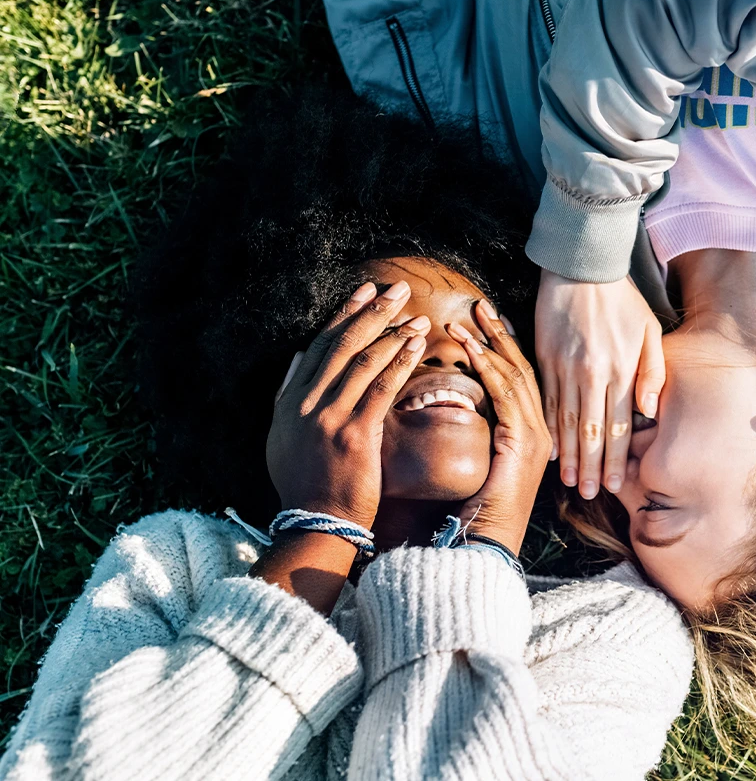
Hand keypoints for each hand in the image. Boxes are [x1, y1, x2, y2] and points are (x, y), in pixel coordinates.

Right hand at [266, 280, 429, 529]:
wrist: (316, 523)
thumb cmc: (306, 484)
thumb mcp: (283, 437)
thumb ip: (289, 394)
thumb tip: (300, 356)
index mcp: (290, 401)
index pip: (320, 345)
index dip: (344, 315)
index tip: (366, 291)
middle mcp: (306, 404)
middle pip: (342, 344)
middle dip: (372, 312)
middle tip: (398, 289)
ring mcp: (329, 418)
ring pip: (364, 361)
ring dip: (393, 334)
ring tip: (417, 316)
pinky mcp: (355, 434)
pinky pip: (381, 388)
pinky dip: (399, 362)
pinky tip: (417, 345)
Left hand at [446, 300, 551, 555]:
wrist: (484, 545)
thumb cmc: (476, 513)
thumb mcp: (481, 465)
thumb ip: (481, 436)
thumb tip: (460, 409)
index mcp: (534, 436)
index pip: (522, 381)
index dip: (505, 348)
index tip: (487, 322)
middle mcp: (542, 432)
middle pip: (523, 370)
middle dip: (500, 336)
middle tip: (481, 306)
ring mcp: (536, 436)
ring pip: (515, 376)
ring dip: (489, 345)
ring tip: (469, 318)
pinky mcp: (522, 441)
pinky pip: (505, 394)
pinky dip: (486, 368)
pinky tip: (470, 348)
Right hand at [535, 271, 664, 498]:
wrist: (581, 266)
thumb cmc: (622, 299)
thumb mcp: (649, 330)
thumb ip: (652, 372)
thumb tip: (649, 411)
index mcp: (619, 369)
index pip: (618, 426)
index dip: (616, 458)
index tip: (614, 483)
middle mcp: (591, 374)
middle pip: (591, 431)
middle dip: (590, 467)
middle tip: (588, 494)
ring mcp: (564, 367)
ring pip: (566, 421)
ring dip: (568, 455)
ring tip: (568, 482)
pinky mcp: (545, 358)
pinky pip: (545, 401)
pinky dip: (548, 428)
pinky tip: (549, 449)